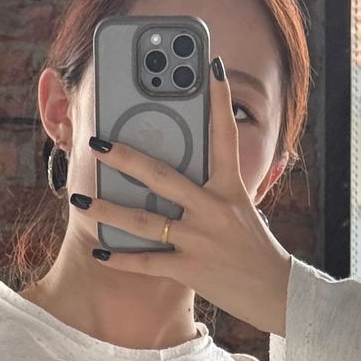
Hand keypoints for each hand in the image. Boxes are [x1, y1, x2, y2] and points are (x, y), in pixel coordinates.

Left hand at [75, 54, 292, 337]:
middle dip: (126, 158)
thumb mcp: (244, 211)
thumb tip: (198, 167)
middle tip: (97, 143)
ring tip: (81, 200)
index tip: (211, 66)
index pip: (226, 136)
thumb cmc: (256, 251)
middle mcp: (214, 209)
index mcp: (231, 189)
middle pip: (163, 176)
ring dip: (108, 211)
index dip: (220, 100)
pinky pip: (148, 263)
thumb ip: (219, 189)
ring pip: (145, 222)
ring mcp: (202, 240)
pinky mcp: (192, 270)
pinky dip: (122, 260)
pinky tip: (99, 253)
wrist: (278, 294)